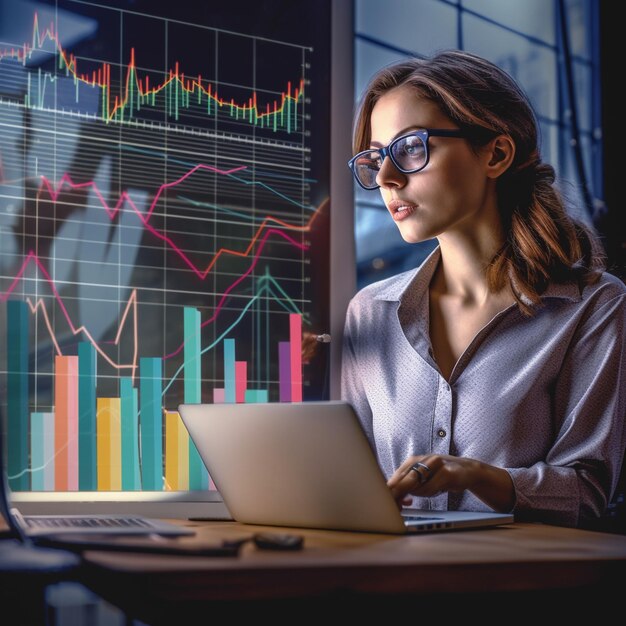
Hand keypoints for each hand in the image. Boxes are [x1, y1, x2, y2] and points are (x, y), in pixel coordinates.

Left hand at [386, 454, 514, 512]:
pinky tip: (434, 490)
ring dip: (417, 495)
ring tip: (425, 493)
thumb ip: (408, 485)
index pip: (395, 478)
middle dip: (396, 496)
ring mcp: (434, 465)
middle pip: (402, 481)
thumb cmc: (442, 476)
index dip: (389, 493)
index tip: (387, 505)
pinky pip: (430, 488)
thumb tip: (392, 497)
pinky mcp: (446, 473)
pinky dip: (429, 493)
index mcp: (412, 461)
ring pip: (416, 486)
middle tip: (396, 507)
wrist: (468, 470)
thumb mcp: (423, 479)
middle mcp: (421, 460)